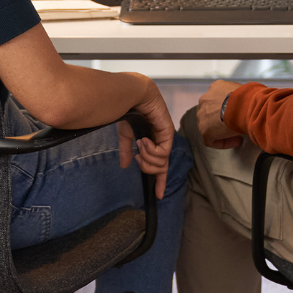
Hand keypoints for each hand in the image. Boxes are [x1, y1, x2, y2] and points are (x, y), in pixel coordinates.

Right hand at [118, 75, 174, 197]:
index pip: (159, 166)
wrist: (131, 96)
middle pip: (162, 168)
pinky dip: (151, 151)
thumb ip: (126, 150)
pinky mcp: (168, 133)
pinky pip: (162, 153)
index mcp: (152, 143)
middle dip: (150, 170)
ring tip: (139, 144)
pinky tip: (143, 141)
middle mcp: (161, 142)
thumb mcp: (126, 135)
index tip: (158, 196)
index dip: (159, 181)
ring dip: (147, 158)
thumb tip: (124, 165)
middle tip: (138, 158)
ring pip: (161, 163)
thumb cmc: (128, 111)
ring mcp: (166, 137)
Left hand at [195, 79, 245, 148]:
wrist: (245, 106)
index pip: (219, 99)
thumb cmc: (250, 98)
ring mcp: (202, 114)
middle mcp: (205, 99)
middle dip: (222, 119)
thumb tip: (251, 104)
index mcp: (215, 87)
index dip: (228, 109)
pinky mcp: (204, 130)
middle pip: (211, 111)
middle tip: (236, 124)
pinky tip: (236, 141)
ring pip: (209, 125)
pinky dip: (223, 142)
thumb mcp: (246, 92)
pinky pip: (211, 140)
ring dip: (222, 131)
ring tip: (237, 134)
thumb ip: (242, 97)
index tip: (238, 115)